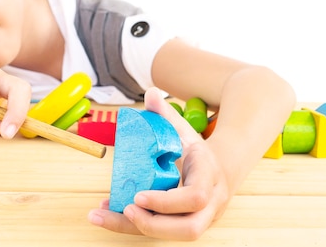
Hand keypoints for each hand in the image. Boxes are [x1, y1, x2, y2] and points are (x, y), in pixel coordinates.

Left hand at [87, 87, 230, 240]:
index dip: (167, 201)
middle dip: (153, 224)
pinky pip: (161, 233)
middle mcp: (210, 206)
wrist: (222, 171)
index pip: (196, 197)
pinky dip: (132, 227)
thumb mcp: (185, 130)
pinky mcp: (184, 226)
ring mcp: (200, 220)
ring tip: (103, 216)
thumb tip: (150, 93)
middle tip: (124, 209)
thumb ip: (166, 114)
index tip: (138, 196)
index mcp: (210, 178)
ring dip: (136, 229)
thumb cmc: (197, 151)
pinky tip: (107, 215)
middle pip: (189, 229)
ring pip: (174, 236)